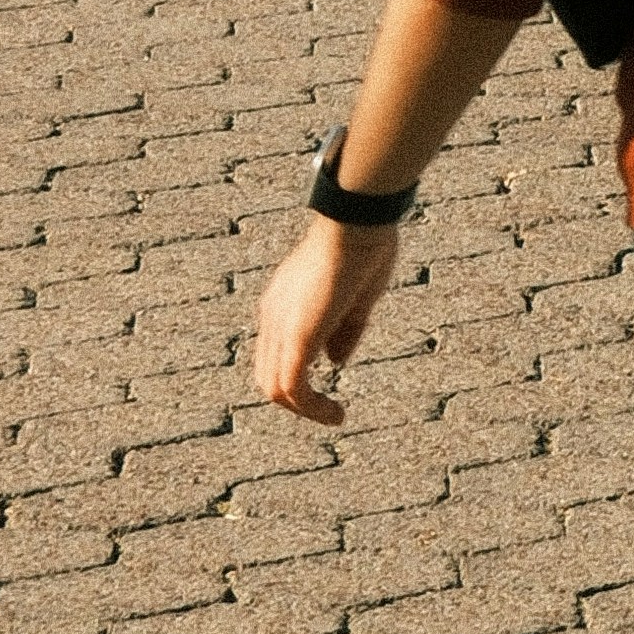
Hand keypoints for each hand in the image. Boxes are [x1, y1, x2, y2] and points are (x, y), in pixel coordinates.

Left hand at [249, 213, 402, 426]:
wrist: (357, 218)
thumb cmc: (364, 242)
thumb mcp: (359, 294)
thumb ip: (346, 330)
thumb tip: (335, 362)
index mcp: (283, 301)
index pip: (277, 350)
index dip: (298, 370)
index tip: (330, 378)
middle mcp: (273, 315)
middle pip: (269, 374)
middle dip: (297, 396)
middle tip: (327, 407)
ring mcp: (280, 325)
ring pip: (275, 387)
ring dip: (304, 408)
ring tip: (333, 415)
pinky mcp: (297, 336)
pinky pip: (293, 387)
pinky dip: (311, 408)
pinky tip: (336, 414)